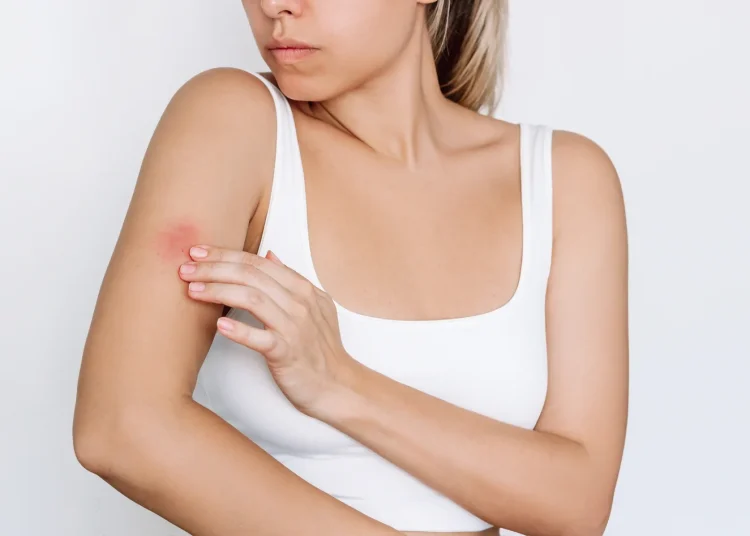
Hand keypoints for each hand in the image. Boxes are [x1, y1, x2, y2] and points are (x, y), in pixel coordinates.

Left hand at [178, 245, 356, 417]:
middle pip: (250, 275)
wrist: (338, 385)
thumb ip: (290, 279)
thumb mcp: (314, 305)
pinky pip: (262, 338)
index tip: (198, 252)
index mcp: (302, 289)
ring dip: (218, 291)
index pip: (257, 262)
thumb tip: (270, 254)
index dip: (225, 254)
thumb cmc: (321, 348)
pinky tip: (218, 326)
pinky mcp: (288, 353)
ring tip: (192, 290)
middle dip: (214, 268)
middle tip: (185, 269)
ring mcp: (294, 327)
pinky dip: (240, 330)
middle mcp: (299, 303)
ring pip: (252, 299)